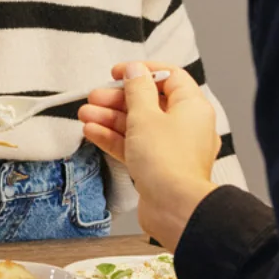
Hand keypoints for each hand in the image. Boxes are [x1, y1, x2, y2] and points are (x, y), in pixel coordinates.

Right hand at [78, 60, 220, 244]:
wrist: (175, 207)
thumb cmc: (166, 161)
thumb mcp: (145, 115)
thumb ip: (137, 89)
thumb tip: (134, 71)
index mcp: (192, 107)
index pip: (169, 77)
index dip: (141, 71)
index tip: (117, 73)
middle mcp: (186, 125)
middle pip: (149, 102)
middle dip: (118, 98)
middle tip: (95, 97)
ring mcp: (172, 147)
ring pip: (139, 125)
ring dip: (110, 118)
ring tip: (85, 115)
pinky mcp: (159, 166)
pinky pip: (135, 145)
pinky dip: (115, 138)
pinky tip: (92, 132)